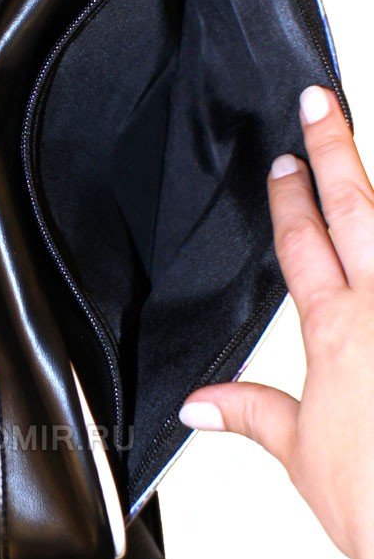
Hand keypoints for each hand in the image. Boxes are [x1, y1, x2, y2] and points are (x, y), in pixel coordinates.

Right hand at [180, 84, 373, 558]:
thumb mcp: (299, 454)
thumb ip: (251, 413)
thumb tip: (201, 403)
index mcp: (336, 332)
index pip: (304, 244)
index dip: (291, 198)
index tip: (285, 162)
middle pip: (356, 210)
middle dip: (334, 150)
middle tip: (322, 103)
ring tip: (366, 146)